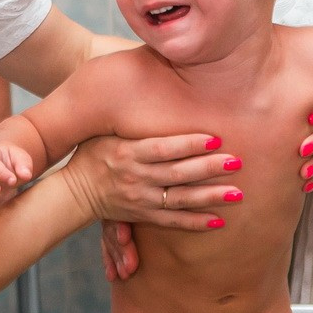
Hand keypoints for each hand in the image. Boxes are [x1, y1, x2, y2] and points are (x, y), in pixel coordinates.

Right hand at [87, 133, 243, 281]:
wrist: (75, 191)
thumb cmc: (95, 153)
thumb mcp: (106, 133)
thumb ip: (132, 122)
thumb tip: (155, 90)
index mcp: (128, 153)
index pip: (163, 149)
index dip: (189, 144)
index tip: (216, 139)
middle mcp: (136, 177)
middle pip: (178, 174)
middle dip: (209, 169)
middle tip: (237, 162)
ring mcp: (141, 200)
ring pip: (180, 199)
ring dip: (210, 197)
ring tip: (237, 194)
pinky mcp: (143, 216)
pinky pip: (173, 222)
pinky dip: (196, 222)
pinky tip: (219, 220)